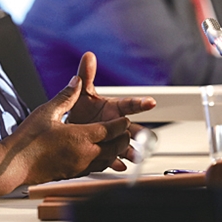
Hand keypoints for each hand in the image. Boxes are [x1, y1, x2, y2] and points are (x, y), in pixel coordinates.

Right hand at [1, 72, 135, 184]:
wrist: (14, 166)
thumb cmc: (27, 140)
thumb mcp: (47, 111)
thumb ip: (66, 96)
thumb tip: (76, 81)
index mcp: (80, 137)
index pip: (111, 130)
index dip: (121, 123)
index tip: (125, 118)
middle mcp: (84, 154)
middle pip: (115, 147)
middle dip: (123, 138)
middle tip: (126, 130)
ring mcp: (80, 167)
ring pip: (108, 160)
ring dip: (114, 151)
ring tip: (116, 143)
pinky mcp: (73, 174)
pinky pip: (96, 168)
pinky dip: (103, 160)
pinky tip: (98, 155)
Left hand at [65, 52, 155, 166]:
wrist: (70, 125)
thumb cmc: (80, 107)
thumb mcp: (82, 91)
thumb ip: (86, 74)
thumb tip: (88, 55)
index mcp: (115, 108)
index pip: (130, 104)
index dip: (140, 103)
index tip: (151, 102)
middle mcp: (117, 123)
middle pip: (134, 128)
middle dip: (141, 133)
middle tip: (149, 137)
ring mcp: (113, 137)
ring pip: (127, 145)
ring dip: (133, 150)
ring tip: (137, 156)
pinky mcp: (106, 149)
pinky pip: (113, 157)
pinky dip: (117, 161)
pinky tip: (120, 166)